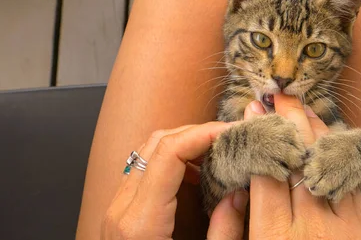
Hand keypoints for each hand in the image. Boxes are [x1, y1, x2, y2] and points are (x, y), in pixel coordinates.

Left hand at [102, 121, 249, 239]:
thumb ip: (223, 232)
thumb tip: (240, 194)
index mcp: (142, 223)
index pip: (168, 153)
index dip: (203, 134)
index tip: (234, 133)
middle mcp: (124, 208)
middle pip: (158, 143)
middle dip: (199, 132)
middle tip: (234, 138)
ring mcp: (118, 208)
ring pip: (149, 151)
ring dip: (186, 143)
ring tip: (220, 151)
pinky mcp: (122, 212)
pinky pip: (146, 169)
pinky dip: (174, 159)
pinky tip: (198, 173)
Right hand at [244, 94, 360, 238]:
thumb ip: (230, 231)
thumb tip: (230, 195)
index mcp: (275, 236)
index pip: (265, 175)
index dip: (260, 137)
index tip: (253, 110)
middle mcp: (311, 226)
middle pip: (299, 161)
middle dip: (290, 122)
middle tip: (280, 96)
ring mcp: (343, 224)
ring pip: (328, 167)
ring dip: (316, 132)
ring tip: (303, 110)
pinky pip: (349, 180)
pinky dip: (337, 157)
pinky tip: (328, 142)